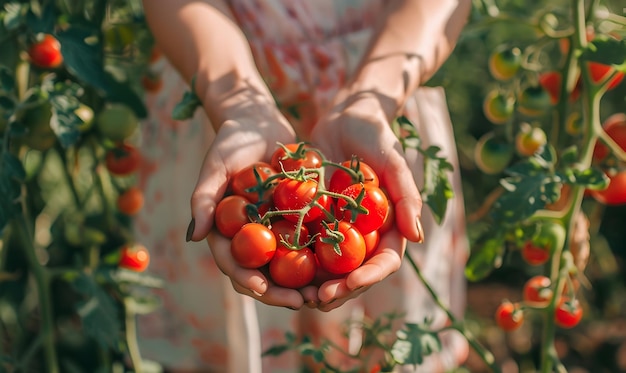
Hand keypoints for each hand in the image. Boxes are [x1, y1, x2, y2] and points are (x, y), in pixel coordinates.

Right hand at [187, 87, 309, 308]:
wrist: (258, 122)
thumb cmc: (231, 141)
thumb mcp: (215, 167)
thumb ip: (204, 199)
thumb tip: (194, 237)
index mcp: (226, 232)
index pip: (234, 264)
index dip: (248, 280)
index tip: (263, 290)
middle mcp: (250, 237)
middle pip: (263, 274)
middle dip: (280, 292)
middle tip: (302, 302)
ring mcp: (273, 230)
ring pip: (287, 265)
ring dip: (304, 283)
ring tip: (323, 294)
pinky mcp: (295, 218)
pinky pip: (309, 241)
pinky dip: (321, 256)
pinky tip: (340, 266)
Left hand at [308, 92, 423, 310]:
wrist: (345, 116)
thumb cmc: (375, 135)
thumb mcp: (394, 162)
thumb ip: (406, 197)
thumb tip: (416, 238)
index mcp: (388, 227)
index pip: (384, 261)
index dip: (370, 277)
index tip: (351, 284)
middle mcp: (364, 234)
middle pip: (355, 273)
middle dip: (340, 290)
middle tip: (319, 299)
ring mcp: (338, 229)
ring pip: (329, 267)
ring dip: (315, 285)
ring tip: (298, 297)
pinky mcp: (314, 219)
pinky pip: (305, 244)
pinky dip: (294, 259)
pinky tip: (277, 270)